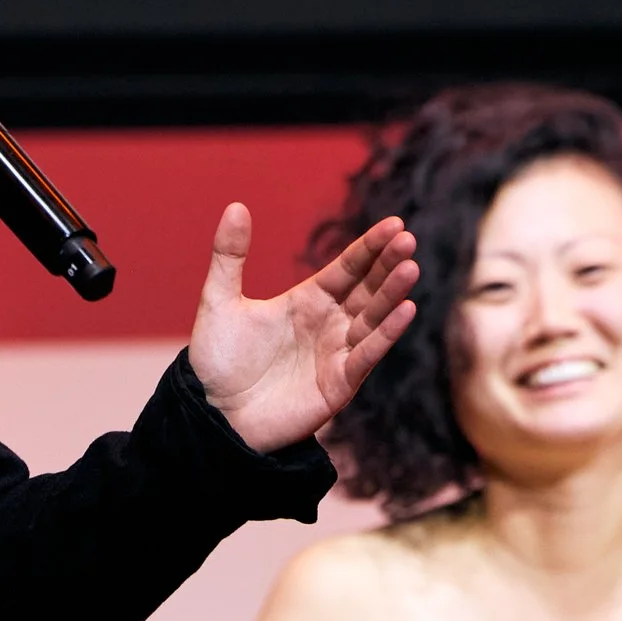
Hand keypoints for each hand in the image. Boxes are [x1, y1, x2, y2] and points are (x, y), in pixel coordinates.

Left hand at [189, 205, 417, 453]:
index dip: (370, 247)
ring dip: (392, 295)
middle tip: (408, 240)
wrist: (210, 415)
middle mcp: (329, 325)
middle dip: (388, 265)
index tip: (394, 224)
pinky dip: (385, 335)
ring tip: (410, 269)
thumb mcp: (219, 300)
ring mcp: (336, 354)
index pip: (348, 268)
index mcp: (307, 301)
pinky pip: (367, 356)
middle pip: (367, 289)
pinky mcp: (338, 385)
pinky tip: (406, 310)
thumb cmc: (216, 361)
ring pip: (372, 319)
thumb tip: (236, 205)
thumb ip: (230, 255)